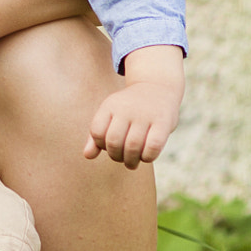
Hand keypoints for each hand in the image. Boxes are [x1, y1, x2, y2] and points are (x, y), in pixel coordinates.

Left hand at [85, 46, 182, 168]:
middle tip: (122, 159)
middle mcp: (126, 109)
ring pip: (132, 146)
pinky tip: (146, 157)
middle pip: (114, 141)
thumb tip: (87, 156)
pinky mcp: (163, 122)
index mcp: (110, 106)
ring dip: (131, 161)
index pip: (97, 132)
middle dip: (116, 157)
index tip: (109, 146)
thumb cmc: (129, 108)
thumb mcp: (110, 114)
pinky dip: (147, 157)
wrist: (158, 87)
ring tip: (132, 163)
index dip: (100, 145)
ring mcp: (145, 115)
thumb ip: (97, 135)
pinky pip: (153, 146)